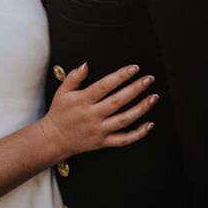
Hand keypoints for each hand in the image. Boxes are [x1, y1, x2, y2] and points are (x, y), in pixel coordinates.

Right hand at [39, 63, 157, 160]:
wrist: (54, 139)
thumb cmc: (59, 113)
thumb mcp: (61, 92)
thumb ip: (73, 77)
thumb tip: (85, 65)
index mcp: (82, 100)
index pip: (104, 86)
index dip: (120, 76)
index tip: (133, 68)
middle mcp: (92, 115)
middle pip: (118, 101)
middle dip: (136, 89)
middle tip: (149, 79)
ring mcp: (99, 130)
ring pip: (124, 120)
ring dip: (141, 109)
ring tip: (153, 97)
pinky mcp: (103, 142)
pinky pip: (123, 140)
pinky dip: (138, 134)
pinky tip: (149, 124)